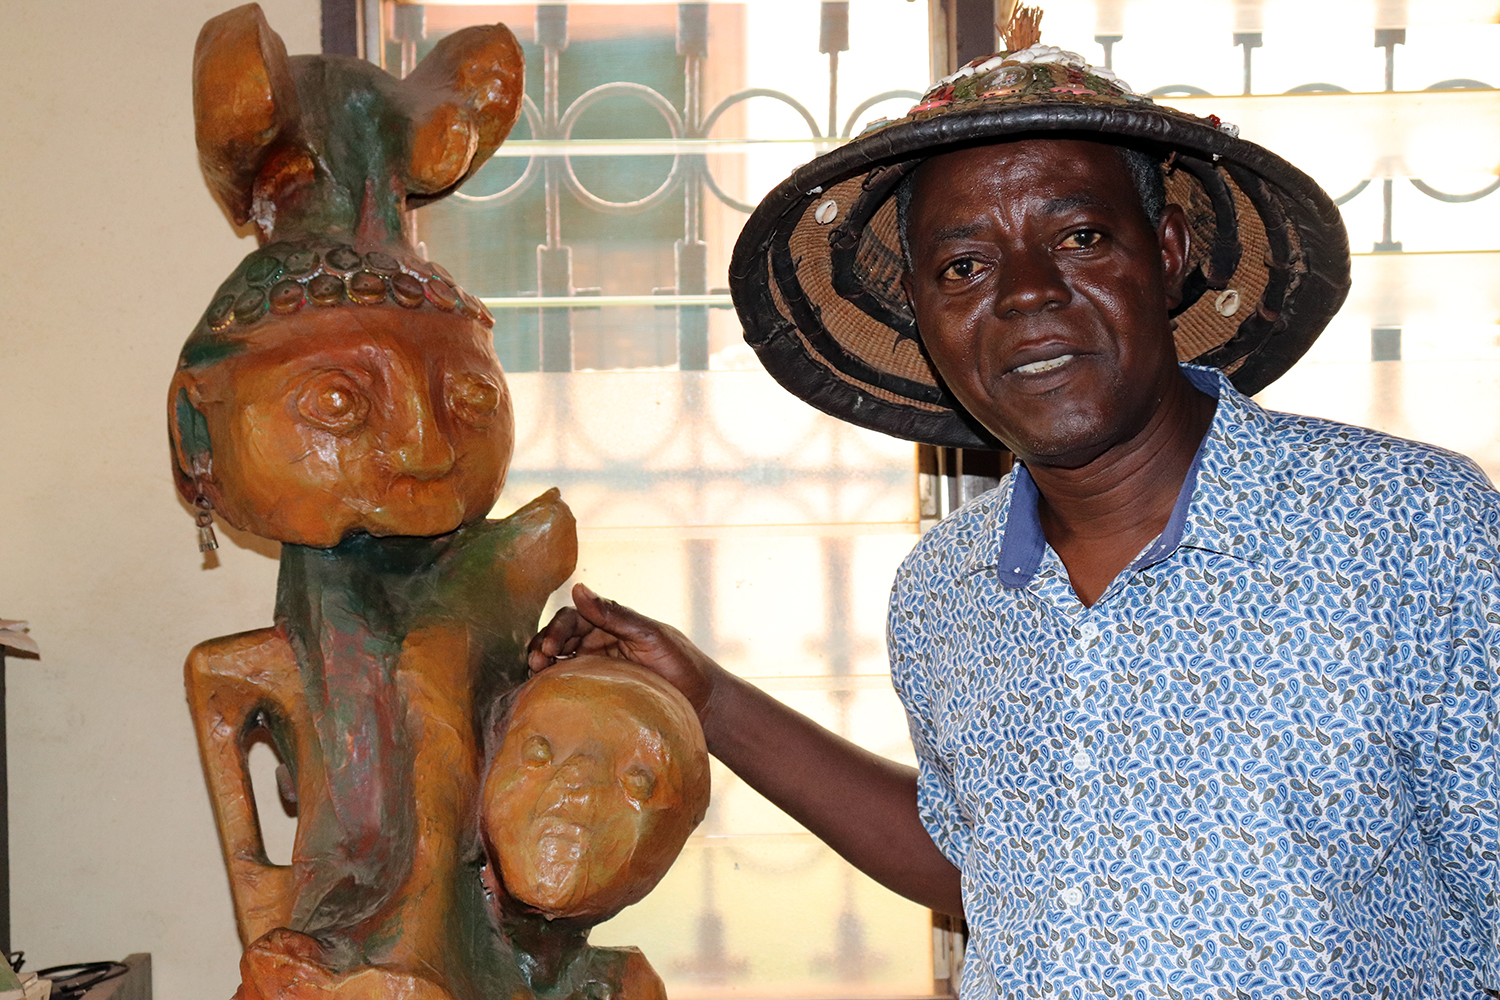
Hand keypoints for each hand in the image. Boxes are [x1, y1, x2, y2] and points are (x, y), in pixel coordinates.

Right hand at [528, 583, 722, 723]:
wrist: (703, 705)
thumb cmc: (683, 665)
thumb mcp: (650, 636)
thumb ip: (615, 615)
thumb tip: (577, 588)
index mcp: (614, 624)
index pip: (574, 618)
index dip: (557, 629)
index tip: (549, 648)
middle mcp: (603, 643)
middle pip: (562, 638)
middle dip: (543, 646)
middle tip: (534, 663)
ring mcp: (600, 668)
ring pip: (562, 661)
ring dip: (543, 665)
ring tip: (533, 675)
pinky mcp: (600, 692)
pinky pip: (571, 684)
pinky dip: (553, 684)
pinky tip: (542, 692)